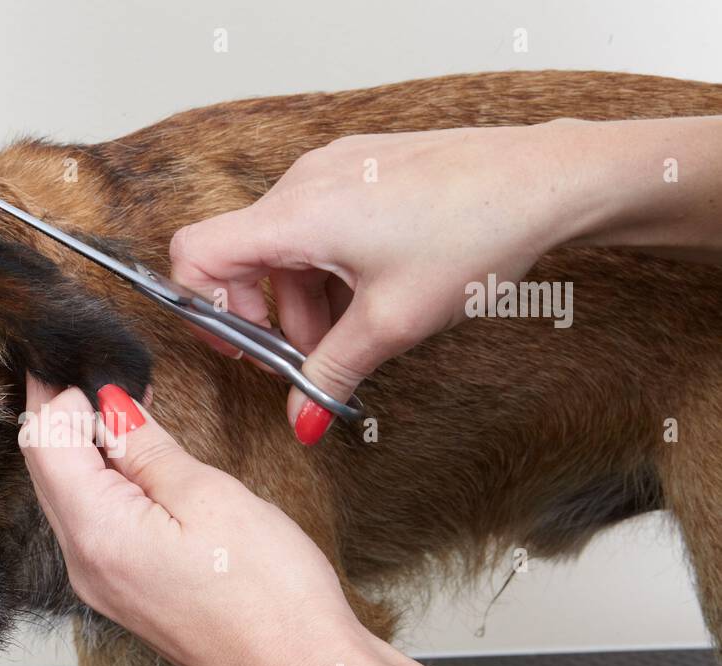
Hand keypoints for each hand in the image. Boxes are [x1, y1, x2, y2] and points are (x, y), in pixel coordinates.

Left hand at [18, 375, 365, 665]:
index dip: (60, 392)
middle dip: (65, 416)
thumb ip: (148, 448)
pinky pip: (94, 526)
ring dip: (87, 450)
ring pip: (68, 497)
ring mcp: (102, 586)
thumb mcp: (210, 498)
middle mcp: (85, 565)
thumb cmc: (271, 601)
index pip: (43, 441)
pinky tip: (139, 467)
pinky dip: (105, 486)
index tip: (87, 360)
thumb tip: (111, 407)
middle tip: (100, 373)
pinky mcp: (126, 596)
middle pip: (47, 470)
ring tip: (126, 413)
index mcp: (96, 533)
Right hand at [168, 122, 588, 442]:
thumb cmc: (474, 234)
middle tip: (311, 359)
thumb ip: (331, 374)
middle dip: (270, 318)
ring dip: (305, 301)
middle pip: (244, 259)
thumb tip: (299, 421)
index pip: (196, 252)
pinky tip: (374, 297)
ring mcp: (333, 170)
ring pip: (286, 248)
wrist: (546, 180)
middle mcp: (303, 182)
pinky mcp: (361, 169)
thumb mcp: (392, 323)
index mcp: (296, 214)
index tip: (243, 347)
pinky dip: (330, 271)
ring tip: (357, 335)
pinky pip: (318, 226)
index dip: (204, 307)